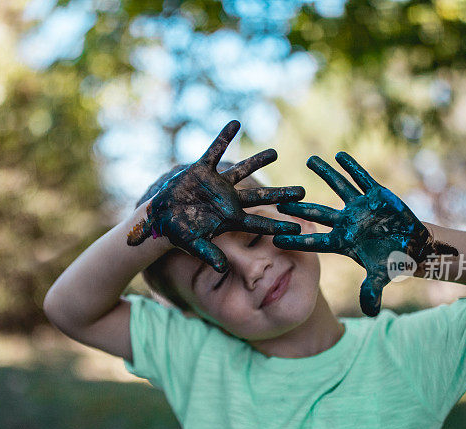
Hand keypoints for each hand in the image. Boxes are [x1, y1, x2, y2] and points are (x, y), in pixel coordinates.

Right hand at [127, 120, 304, 271]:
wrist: (161, 218)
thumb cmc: (179, 234)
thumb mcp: (193, 245)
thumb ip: (209, 254)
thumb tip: (222, 269)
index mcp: (230, 219)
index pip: (259, 223)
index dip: (278, 225)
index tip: (299, 228)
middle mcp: (228, 200)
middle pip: (261, 197)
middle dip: (282, 194)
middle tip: (304, 192)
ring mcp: (217, 184)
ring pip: (242, 170)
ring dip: (258, 161)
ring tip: (276, 152)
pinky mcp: (202, 170)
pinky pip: (215, 150)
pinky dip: (224, 137)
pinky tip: (236, 123)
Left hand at [273, 152, 457, 315]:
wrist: (411, 246)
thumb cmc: (391, 262)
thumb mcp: (382, 276)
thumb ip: (372, 291)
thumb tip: (370, 312)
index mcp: (343, 242)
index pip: (315, 242)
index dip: (297, 241)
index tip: (275, 239)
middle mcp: (346, 222)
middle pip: (318, 213)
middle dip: (299, 208)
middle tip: (279, 201)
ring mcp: (360, 207)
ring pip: (338, 188)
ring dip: (325, 174)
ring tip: (309, 160)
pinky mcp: (376, 195)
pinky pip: (362, 179)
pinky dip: (353, 168)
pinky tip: (339, 155)